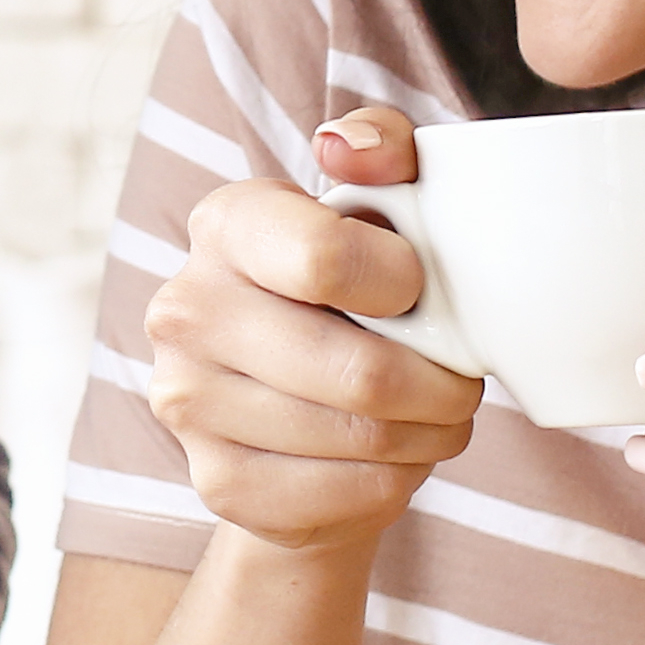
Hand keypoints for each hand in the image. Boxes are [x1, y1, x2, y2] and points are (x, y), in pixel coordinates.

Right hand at [141, 107, 488, 555]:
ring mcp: (188, 403)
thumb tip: (344, 152)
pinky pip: (348, 499)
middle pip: (359, 374)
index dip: (403, 283)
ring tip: (433, 416)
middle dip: (442, 387)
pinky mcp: (217, 484)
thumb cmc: (355, 279)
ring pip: (363, 442)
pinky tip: (391, 457)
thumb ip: (383, 145)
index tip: (417, 290)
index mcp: (224, 224)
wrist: (293, 391)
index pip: (324, 261)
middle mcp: (184, 311)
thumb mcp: (382, 193)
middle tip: (460, 381)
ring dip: (430, 436)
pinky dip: (395, 484)